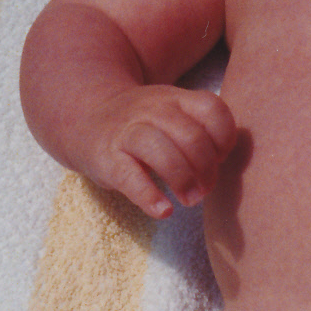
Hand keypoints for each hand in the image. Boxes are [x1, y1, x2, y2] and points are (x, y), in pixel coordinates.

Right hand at [86, 84, 236, 217]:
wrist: (86, 117)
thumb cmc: (144, 125)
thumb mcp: (173, 114)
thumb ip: (202, 131)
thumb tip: (223, 169)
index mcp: (176, 99)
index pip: (212, 109)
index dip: (224, 139)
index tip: (219, 159)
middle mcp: (153, 110)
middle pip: (190, 136)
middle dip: (206, 168)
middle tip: (204, 189)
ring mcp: (128, 132)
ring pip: (161, 150)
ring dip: (183, 179)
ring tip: (190, 200)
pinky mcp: (107, 158)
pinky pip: (129, 177)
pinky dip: (149, 196)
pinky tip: (164, 211)